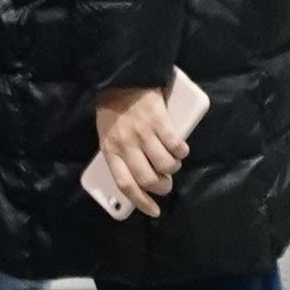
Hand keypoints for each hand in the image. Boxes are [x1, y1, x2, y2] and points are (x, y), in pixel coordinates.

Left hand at [88, 80, 190, 212]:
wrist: (122, 78)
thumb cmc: (113, 109)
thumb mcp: (108, 135)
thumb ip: (119, 155)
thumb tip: (138, 179)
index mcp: (110, 150)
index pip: (126, 185)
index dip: (141, 202)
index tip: (154, 211)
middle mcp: (126, 145)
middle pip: (148, 179)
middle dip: (162, 187)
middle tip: (165, 184)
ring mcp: (143, 133)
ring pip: (165, 165)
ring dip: (173, 169)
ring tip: (172, 163)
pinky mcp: (159, 121)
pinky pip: (176, 145)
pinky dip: (181, 152)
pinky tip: (180, 150)